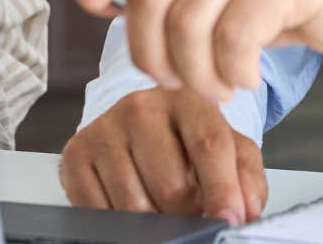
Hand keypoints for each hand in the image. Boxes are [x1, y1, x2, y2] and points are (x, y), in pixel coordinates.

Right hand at [60, 87, 267, 225]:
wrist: (138, 127)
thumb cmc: (187, 142)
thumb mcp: (229, 151)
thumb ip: (246, 179)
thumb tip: (244, 213)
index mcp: (187, 99)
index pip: (209, 145)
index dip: (222, 190)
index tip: (228, 220)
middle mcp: (141, 107)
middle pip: (171, 185)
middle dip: (187, 212)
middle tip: (190, 210)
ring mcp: (104, 129)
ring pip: (134, 205)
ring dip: (154, 221)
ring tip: (161, 207)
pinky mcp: (76, 153)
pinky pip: (98, 210)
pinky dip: (118, 223)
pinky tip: (129, 205)